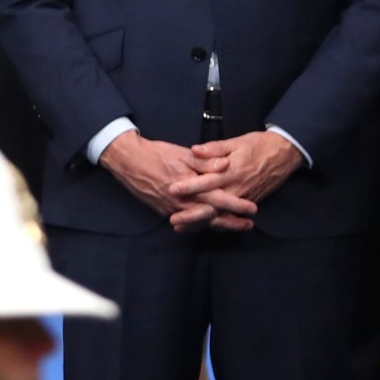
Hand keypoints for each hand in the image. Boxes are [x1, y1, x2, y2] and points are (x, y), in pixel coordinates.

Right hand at [100, 131, 238, 230]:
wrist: (127, 160)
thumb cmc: (155, 154)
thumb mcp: (182, 153)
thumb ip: (205, 161)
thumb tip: (226, 165)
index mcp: (189, 187)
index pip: (218, 199)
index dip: (236, 205)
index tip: (252, 209)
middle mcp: (181, 202)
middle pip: (211, 217)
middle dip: (231, 222)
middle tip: (248, 225)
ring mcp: (170, 208)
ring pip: (198, 221)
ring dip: (216, 224)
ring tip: (232, 226)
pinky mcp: (162, 209)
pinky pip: (185, 220)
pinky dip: (198, 223)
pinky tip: (206, 223)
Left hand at [175, 132, 303, 229]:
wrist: (285, 153)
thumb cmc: (258, 145)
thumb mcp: (236, 142)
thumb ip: (214, 148)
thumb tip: (194, 150)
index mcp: (232, 171)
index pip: (207, 181)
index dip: (190, 186)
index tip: (172, 190)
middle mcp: (238, 188)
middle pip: (213, 205)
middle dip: (193, 215)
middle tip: (174, 221)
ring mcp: (244, 197)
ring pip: (221, 214)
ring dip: (202, 222)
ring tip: (183, 228)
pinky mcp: (250, 201)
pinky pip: (231, 215)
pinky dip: (217, 222)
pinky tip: (202, 227)